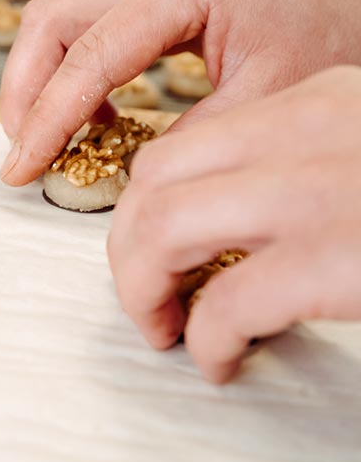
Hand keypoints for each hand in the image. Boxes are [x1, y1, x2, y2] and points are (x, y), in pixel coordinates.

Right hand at [0, 0, 360, 185]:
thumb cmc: (333, 28)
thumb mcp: (267, 97)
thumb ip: (190, 136)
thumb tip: (129, 179)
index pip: (84, 58)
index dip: (44, 120)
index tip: (21, 170)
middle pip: (47, 23)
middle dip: (22, 94)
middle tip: (23, 156)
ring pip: (55, 22)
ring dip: (38, 82)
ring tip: (45, 141)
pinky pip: (83, 29)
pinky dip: (69, 74)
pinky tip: (91, 118)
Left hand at [107, 65, 360, 382]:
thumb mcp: (360, 156)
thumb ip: (298, 170)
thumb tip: (229, 225)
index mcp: (315, 101)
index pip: (185, 146)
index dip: (140, 205)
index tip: (139, 250)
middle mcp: (311, 127)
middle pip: (153, 178)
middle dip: (125, 247)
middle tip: (144, 296)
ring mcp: (321, 186)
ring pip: (162, 225)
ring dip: (142, 290)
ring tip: (163, 329)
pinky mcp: (339, 253)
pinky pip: (227, 304)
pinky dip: (207, 341)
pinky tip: (222, 360)